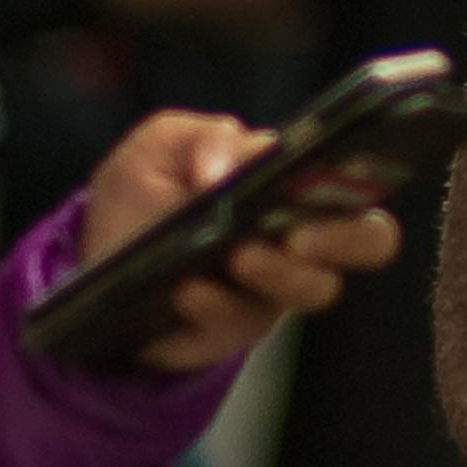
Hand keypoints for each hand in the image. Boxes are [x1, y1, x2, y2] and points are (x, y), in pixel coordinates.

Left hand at [78, 106, 398, 375]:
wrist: (97, 260)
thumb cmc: (145, 188)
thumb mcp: (164, 144)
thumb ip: (205, 140)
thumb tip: (227, 171)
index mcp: (296, 178)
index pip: (361, 179)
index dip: (366, 178)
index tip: (333, 176)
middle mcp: (303, 232)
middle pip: (369, 240)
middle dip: (344, 236)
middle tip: (300, 233)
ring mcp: (276, 285)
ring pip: (316, 288)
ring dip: (279, 271)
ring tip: (238, 257)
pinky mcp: (238, 326)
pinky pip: (242, 320)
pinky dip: (214, 302)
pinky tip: (187, 289)